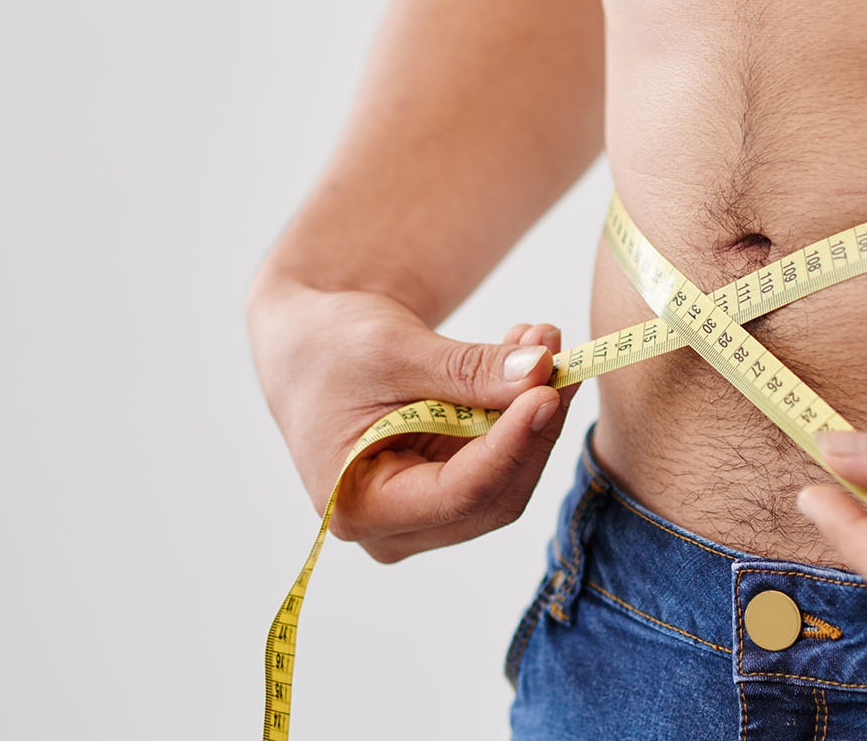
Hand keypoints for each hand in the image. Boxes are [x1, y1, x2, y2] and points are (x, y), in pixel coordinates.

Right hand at [247, 278, 578, 562]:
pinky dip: (522, 411)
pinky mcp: (448, 488)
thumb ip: (467, 369)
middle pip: (493, 494)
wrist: (309, 345)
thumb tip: (540, 372)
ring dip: (536, 413)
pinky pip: (502, 459)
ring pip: (508, 478)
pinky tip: (529, 360)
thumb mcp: (393, 351)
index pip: (460, 493)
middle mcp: (395, 527)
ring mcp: (425, 514)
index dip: (512, 443)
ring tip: (542, 340)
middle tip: (557, 355)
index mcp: (360, 507)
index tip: (547, 390)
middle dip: (534, 425)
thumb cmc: (329, 348)